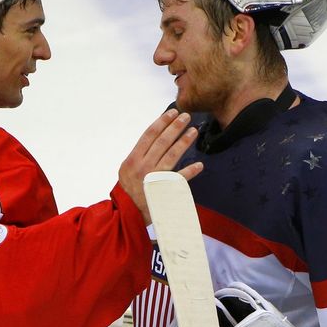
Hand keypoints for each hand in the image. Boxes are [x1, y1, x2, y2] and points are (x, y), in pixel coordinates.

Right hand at [118, 109, 202, 223]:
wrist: (127, 213)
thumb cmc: (128, 189)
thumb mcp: (126, 169)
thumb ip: (139, 154)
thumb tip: (155, 136)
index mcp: (133, 159)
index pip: (149, 135)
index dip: (162, 122)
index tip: (172, 112)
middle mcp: (143, 166)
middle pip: (162, 142)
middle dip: (175, 127)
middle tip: (186, 116)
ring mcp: (154, 178)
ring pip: (171, 156)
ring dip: (184, 142)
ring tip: (193, 131)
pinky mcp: (164, 191)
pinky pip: (179, 179)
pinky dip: (189, 172)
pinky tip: (199, 164)